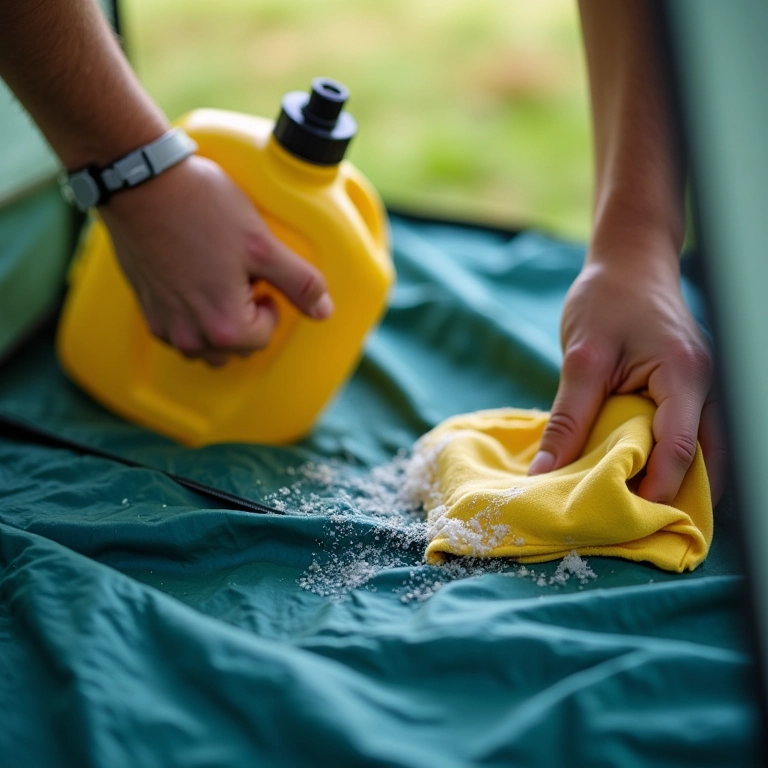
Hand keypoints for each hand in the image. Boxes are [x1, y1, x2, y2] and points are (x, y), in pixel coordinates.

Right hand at [99, 155, 332, 366]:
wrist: (140, 184)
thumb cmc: (199, 209)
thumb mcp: (262, 244)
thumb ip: (299, 282)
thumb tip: (323, 310)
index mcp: (224, 326)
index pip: (264, 337)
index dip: (269, 303)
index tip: (258, 276)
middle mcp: (191, 335)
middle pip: (236, 348)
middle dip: (245, 317)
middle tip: (238, 275)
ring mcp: (165, 326)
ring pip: (207, 347)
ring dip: (219, 325)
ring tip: (218, 280)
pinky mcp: (146, 312)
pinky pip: (179, 332)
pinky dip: (193, 317)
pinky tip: (192, 280)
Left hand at [528, 243, 725, 504]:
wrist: (629, 262)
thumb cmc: (606, 299)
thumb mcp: (581, 358)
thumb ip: (568, 418)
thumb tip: (545, 473)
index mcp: (685, 375)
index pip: (681, 448)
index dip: (657, 490)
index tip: (626, 521)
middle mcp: (708, 385)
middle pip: (705, 459)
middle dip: (676, 496)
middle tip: (636, 529)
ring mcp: (705, 388)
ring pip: (702, 452)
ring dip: (675, 482)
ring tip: (635, 511)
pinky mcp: (691, 390)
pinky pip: (689, 435)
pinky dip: (669, 461)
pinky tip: (639, 477)